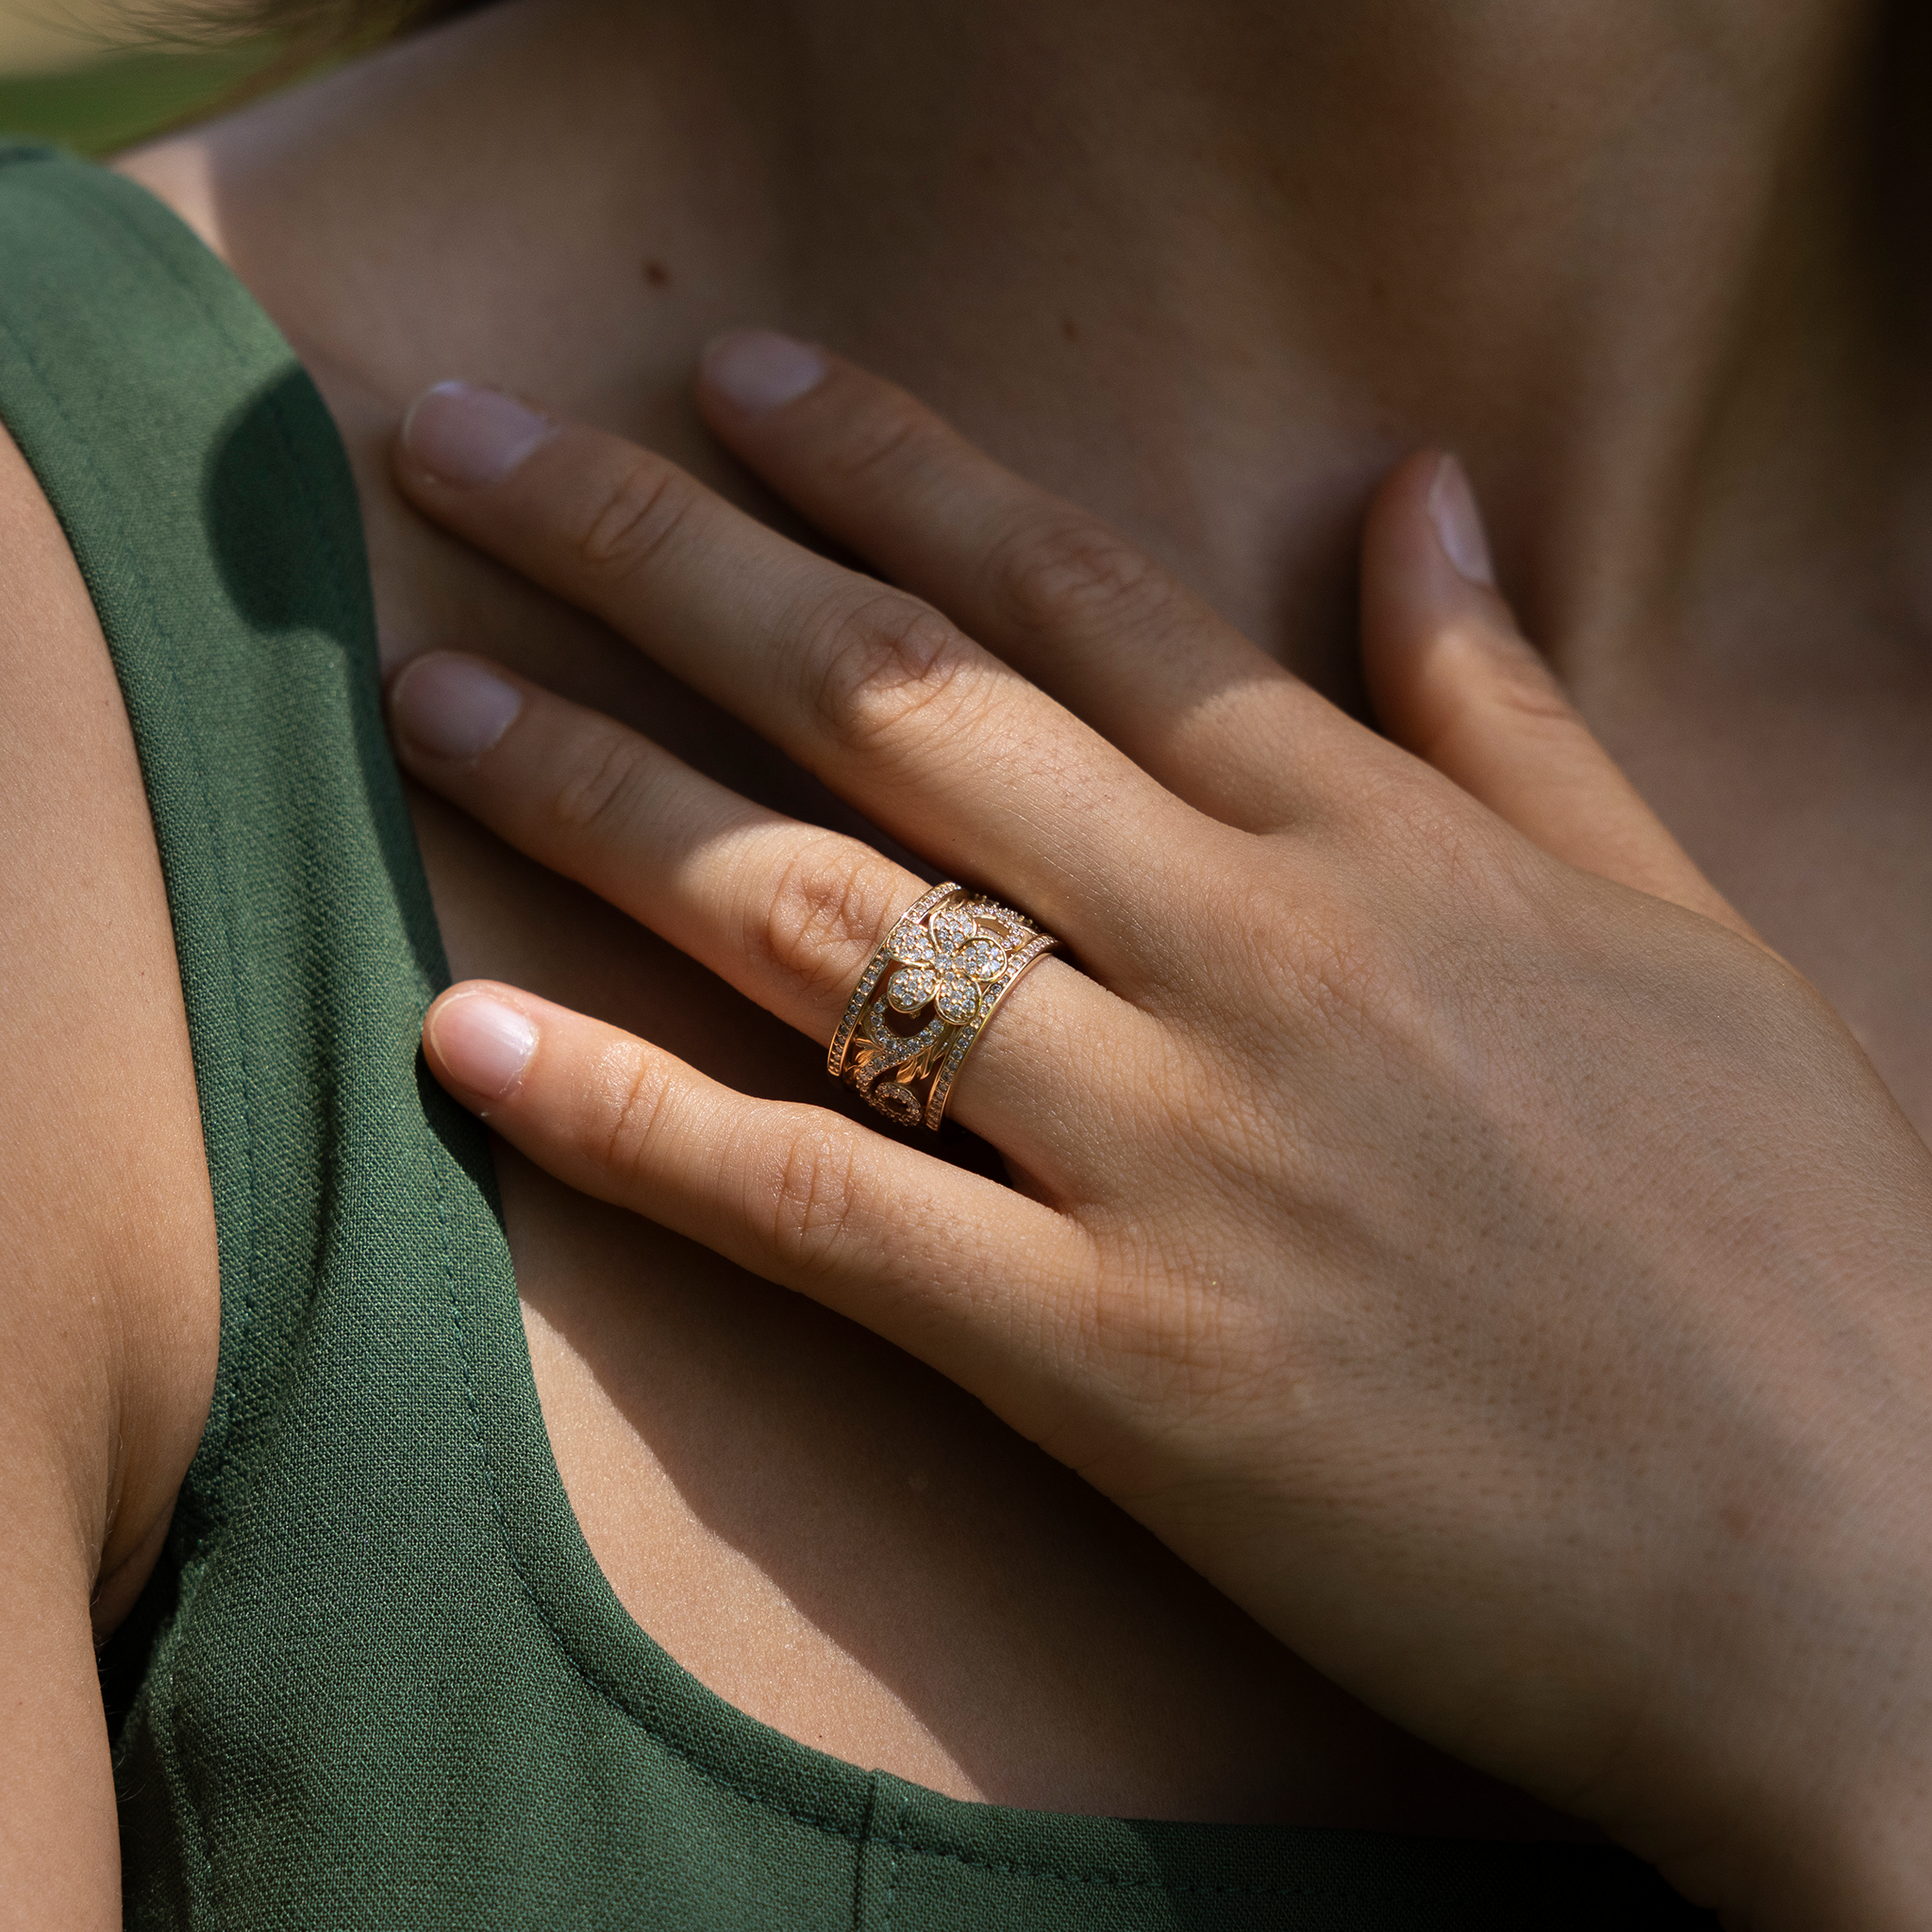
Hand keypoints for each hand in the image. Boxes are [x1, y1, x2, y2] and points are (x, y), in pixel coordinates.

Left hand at [384, 336, 1931, 1927]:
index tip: (730, 376)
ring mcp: (1173, 1155)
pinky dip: (633, 1127)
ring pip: (820, 924)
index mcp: (1377, 835)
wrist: (1863, 1558)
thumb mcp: (1675, 923)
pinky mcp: (1123, 1366)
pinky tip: (468, 1031)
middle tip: (472, 445)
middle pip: (893, 701)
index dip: (887, 464)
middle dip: (659, 550)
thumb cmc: (1786, 1238)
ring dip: (596, 789)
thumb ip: (1511, 703)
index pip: (1080, 589)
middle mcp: (1249, 951)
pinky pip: (823, 1213)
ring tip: (424, 691)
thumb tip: (1428, 489)